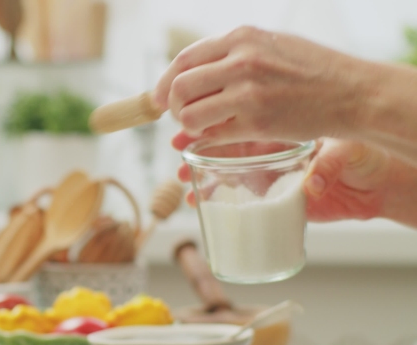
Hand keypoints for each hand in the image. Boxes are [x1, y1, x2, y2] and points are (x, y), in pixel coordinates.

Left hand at [154, 26, 365, 146]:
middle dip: (171, 107)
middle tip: (179, 117)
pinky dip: (208, 140)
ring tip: (200, 128)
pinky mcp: (256, 122)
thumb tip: (189, 75)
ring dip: (187, 127)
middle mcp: (241, 61)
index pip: (183, 60)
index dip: (164, 83)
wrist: (352, 92)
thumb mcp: (271, 44)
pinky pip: (212, 136)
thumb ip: (233, 54)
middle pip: (179, 88)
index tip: (158, 98)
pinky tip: (217, 137)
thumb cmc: (313, 70)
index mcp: (242, 37)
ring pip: (188, 116)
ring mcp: (247, 93)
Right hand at [176, 138, 391, 222]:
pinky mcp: (271, 201)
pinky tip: (197, 203)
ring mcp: (267, 176)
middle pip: (221, 147)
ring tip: (183, 183)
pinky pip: (236, 199)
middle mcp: (268, 152)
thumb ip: (328, 166)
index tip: (188, 130)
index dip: (209, 128)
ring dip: (199, 176)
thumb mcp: (345, 153)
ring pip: (223, 172)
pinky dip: (214, 201)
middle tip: (178, 153)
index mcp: (279, 131)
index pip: (236, 126)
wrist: (374, 185)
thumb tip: (311, 186)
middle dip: (195, 148)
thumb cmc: (362, 160)